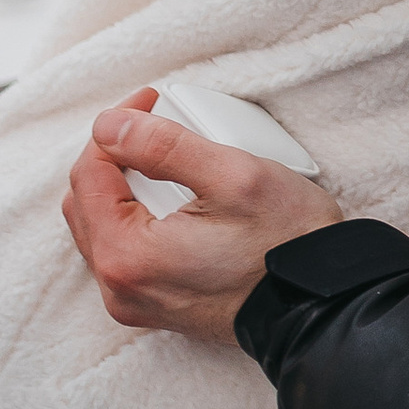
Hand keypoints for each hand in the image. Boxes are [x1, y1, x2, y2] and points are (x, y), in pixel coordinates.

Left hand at [62, 89, 343, 351]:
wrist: (322, 307)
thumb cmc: (286, 246)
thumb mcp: (234, 176)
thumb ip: (164, 146)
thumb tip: (110, 125)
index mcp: (126, 255)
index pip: (88, 174)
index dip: (117, 126)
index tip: (151, 102)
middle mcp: (120, 287)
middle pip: (86, 202)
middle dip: (116, 156)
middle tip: (157, 126)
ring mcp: (136, 303)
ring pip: (104, 227)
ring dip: (126, 187)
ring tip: (170, 162)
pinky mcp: (157, 307)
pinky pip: (126, 252)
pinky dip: (139, 217)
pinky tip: (177, 200)